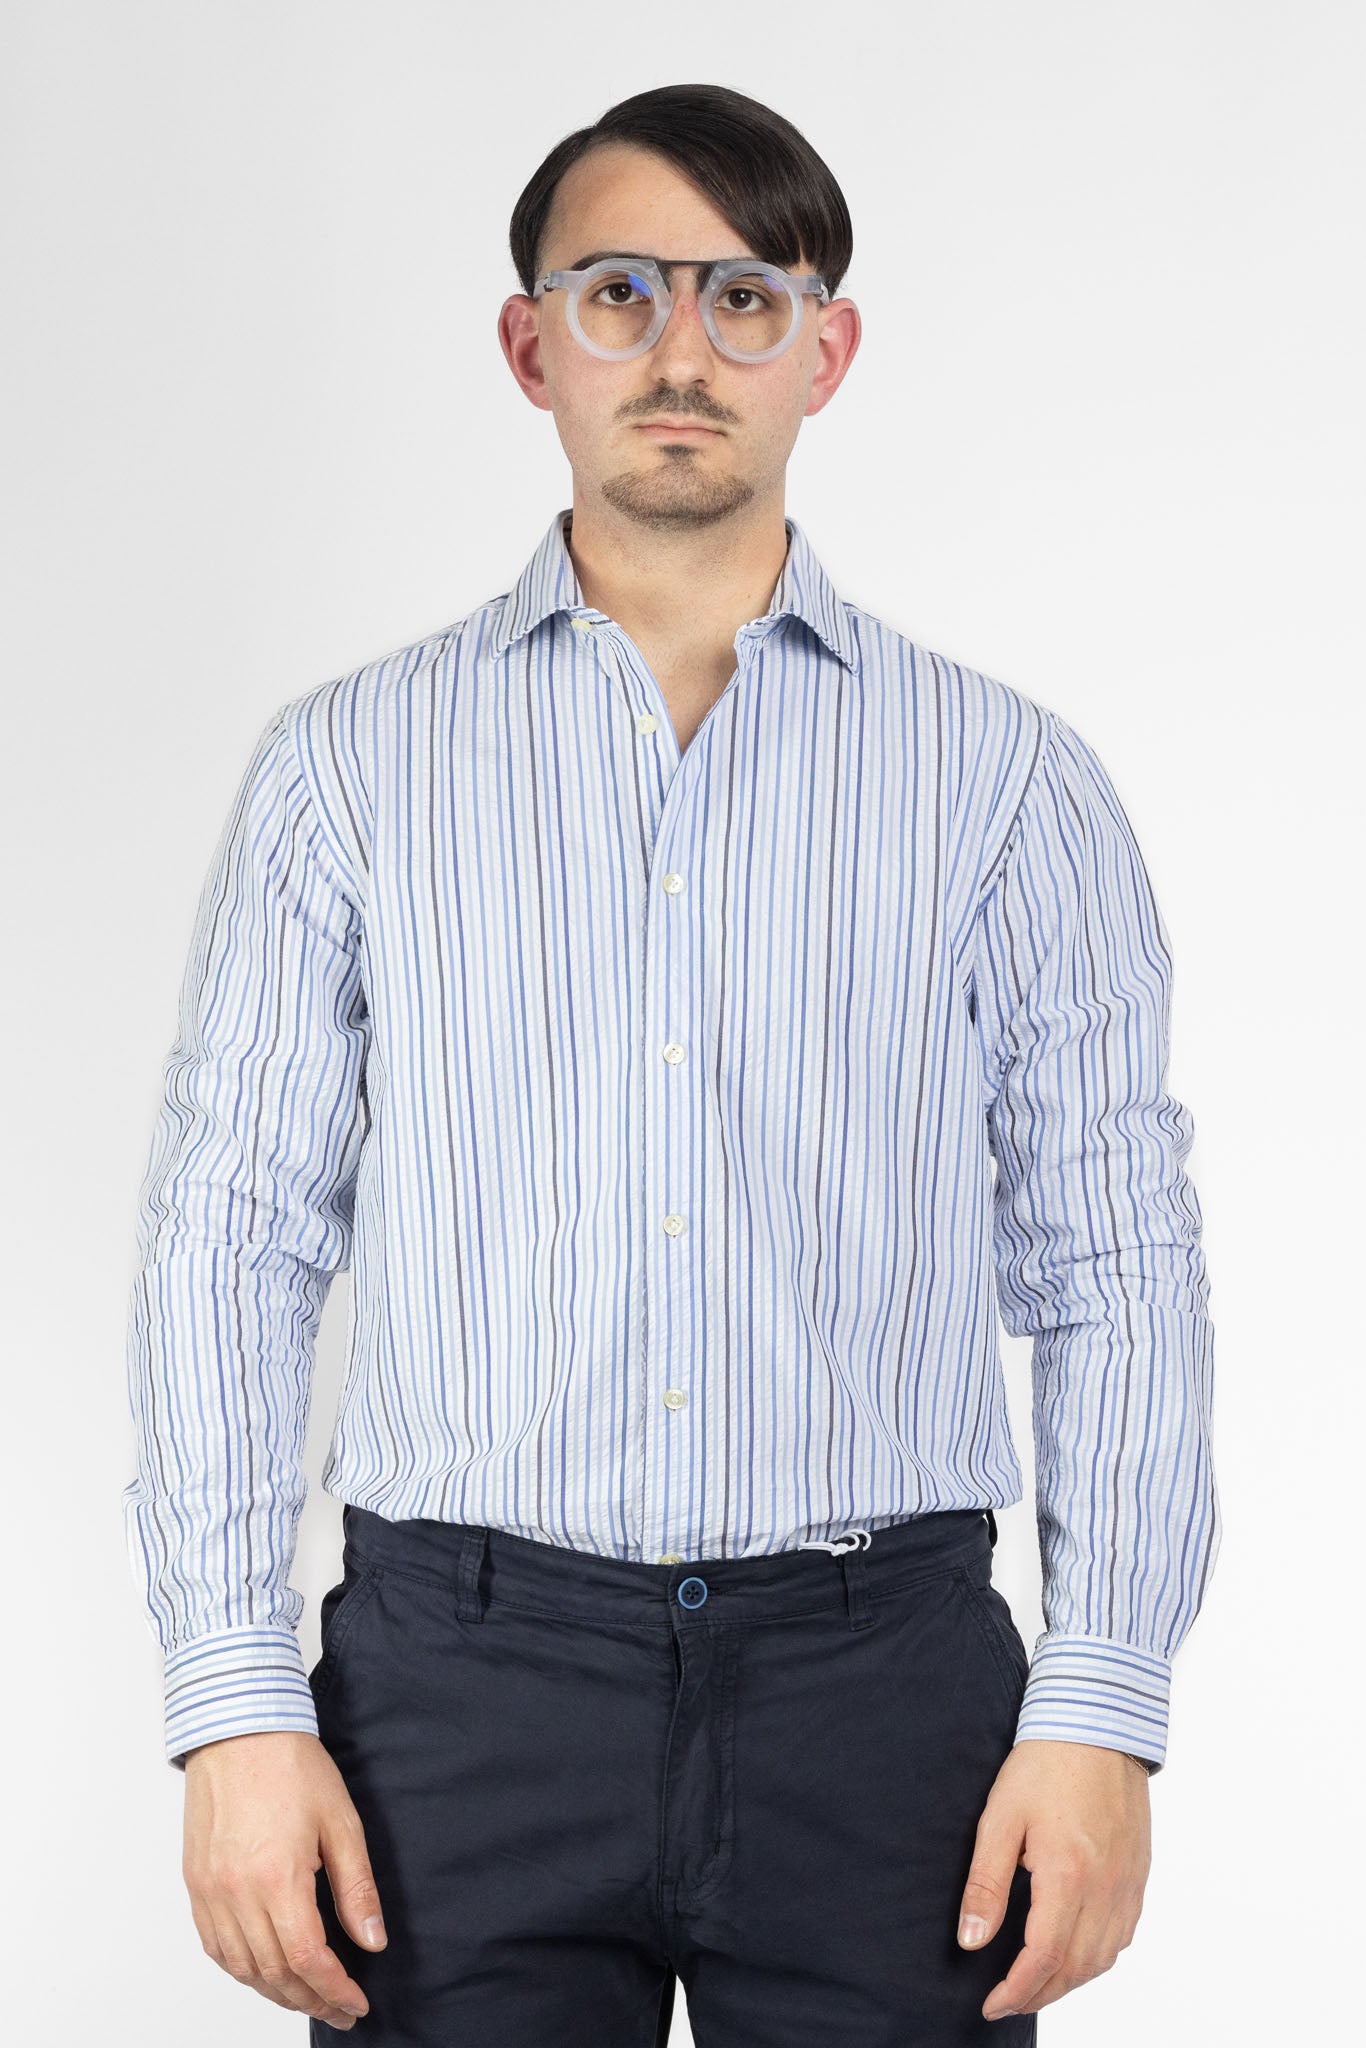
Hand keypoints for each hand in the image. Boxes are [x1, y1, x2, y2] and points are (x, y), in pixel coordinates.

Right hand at [182, 1730, 387, 2031]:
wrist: (238, 1728)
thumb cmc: (291, 1765)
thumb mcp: (341, 1821)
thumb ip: (357, 1888)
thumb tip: (372, 1940)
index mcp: (277, 1877)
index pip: (307, 1960)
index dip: (334, 1990)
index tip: (356, 2002)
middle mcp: (236, 1892)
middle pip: (274, 1973)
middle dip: (310, 1999)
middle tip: (339, 2009)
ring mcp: (209, 1891)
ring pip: (242, 1967)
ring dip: (276, 1991)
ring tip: (308, 1997)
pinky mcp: (195, 1883)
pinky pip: (215, 1946)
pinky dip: (242, 1969)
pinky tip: (264, 1972)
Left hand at [956, 1738, 1151, 2022]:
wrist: (1096, 1724)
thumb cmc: (1045, 1763)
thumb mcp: (1000, 1818)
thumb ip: (986, 1884)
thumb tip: (971, 1941)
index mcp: (1068, 1875)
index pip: (1043, 1960)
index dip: (1015, 1991)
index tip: (991, 2004)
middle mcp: (1106, 1888)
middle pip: (1076, 1969)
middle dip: (1039, 1994)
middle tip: (1006, 2001)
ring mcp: (1128, 1884)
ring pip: (1103, 1959)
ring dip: (1069, 1981)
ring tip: (1035, 1984)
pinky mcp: (1139, 1874)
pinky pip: (1122, 1936)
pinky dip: (1097, 1958)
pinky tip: (1074, 1953)